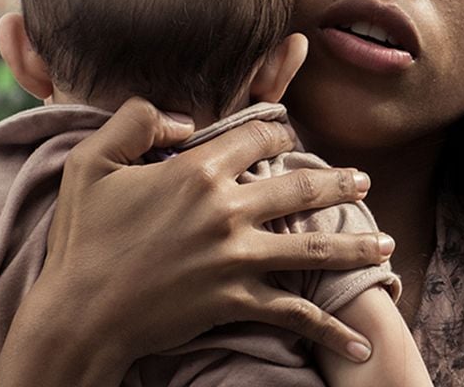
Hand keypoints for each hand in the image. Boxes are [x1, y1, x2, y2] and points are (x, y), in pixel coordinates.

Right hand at [12, 97, 391, 380]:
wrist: (78, 315)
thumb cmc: (80, 238)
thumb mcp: (91, 161)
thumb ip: (135, 119)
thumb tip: (187, 119)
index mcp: (197, 171)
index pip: (257, 137)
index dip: (278, 131)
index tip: (289, 135)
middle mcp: (227, 210)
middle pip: (300, 187)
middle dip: (338, 182)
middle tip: (363, 183)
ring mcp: (236, 258)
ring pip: (312, 246)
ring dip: (354, 244)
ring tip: (385, 244)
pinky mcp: (236, 301)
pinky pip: (295, 314)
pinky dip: (331, 329)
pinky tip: (360, 345)